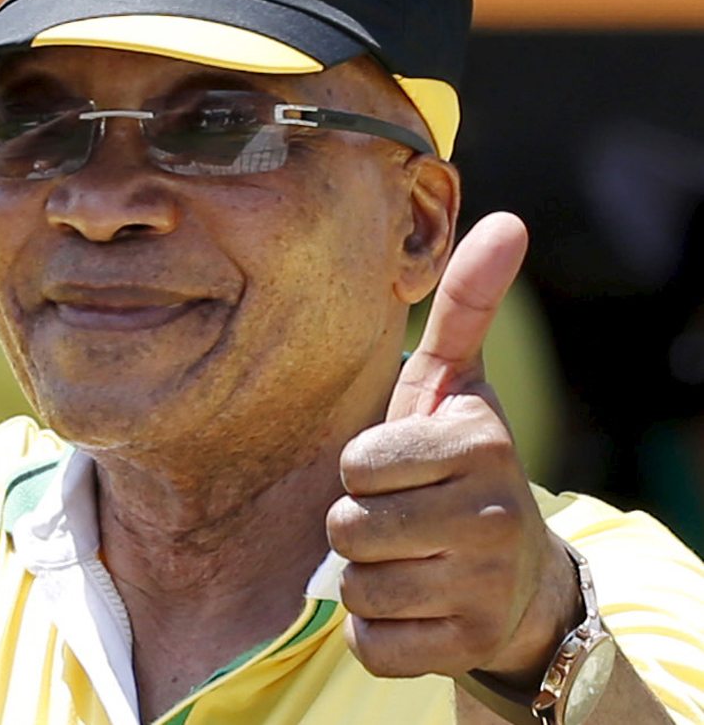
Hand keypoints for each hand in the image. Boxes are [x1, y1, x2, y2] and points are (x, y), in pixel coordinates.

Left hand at [326, 212, 581, 683]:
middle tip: (401, 518)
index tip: (399, 468)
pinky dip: (376, 631)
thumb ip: (467, 307)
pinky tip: (415, 605)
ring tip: (409, 558)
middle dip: (357, 525)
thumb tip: (505, 219)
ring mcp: (482, 588)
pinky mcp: (464, 646)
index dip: (362, 469)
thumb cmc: (460, 467)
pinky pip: (370, 643)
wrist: (518, 575)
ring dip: (364, 576)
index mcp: (478, 443)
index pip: (356, 464)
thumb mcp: (458, 385)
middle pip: (346, 528)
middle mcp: (490, 515)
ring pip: (354, 586)